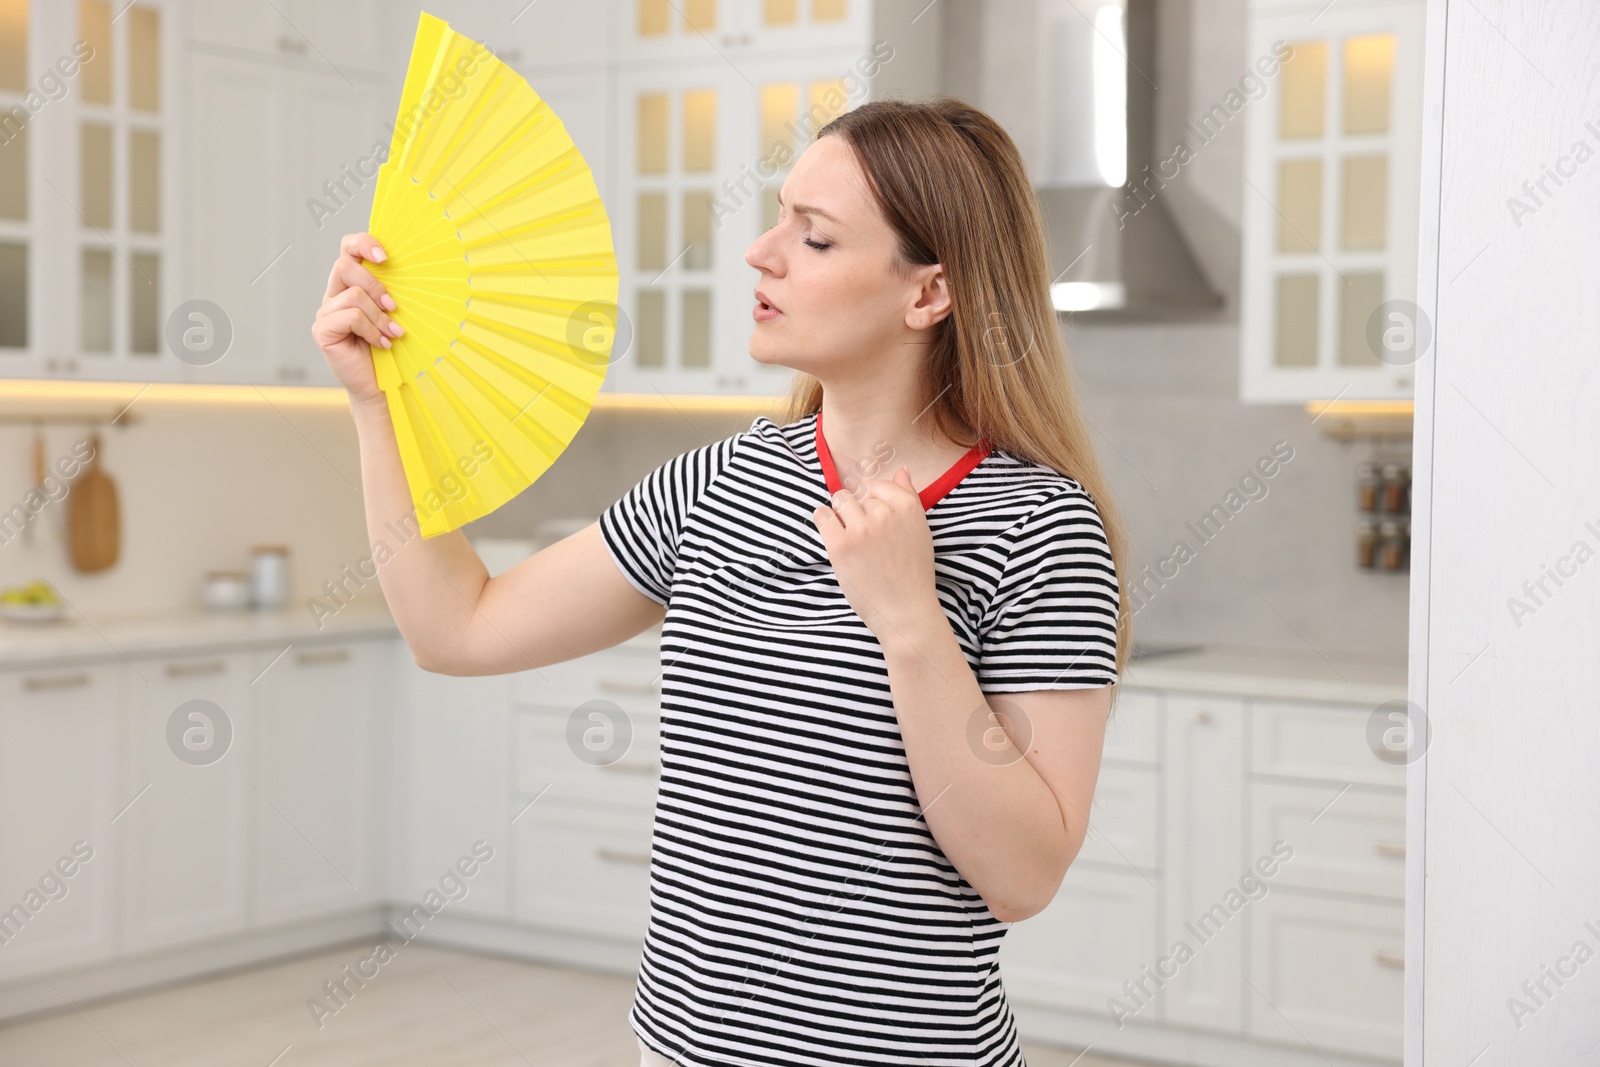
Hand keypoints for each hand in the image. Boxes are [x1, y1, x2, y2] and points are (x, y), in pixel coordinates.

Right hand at [311, 232, 403, 406]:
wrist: (382, 384)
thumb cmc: (391, 347)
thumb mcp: (395, 313)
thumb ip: (392, 291)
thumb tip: (413, 268)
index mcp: (351, 284)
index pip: (348, 249)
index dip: (363, 244)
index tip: (386, 258)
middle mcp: (334, 295)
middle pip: (345, 266)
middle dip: (375, 284)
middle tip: (394, 307)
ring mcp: (326, 313)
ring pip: (354, 296)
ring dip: (379, 317)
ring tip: (392, 334)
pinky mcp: (323, 331)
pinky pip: (350, 317)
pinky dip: (372, 330)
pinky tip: (382, 344)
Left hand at [812, 466, 942, 642]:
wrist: (904, 611)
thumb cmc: (912, 574)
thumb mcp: (919, 531)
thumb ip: (908, 497)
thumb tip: (901, 470)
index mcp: (908, 507)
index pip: (877, 485)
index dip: (872, 502)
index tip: (874, 522)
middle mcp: (885, 513)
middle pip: (856, 494)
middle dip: (856, 511)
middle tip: (864, 538)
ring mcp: (861, 528)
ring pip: (838, 501)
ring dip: (839, 515)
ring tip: (849, 538)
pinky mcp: (841, 545)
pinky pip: (821, 516)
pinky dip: (823, 523)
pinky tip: (834, 538)